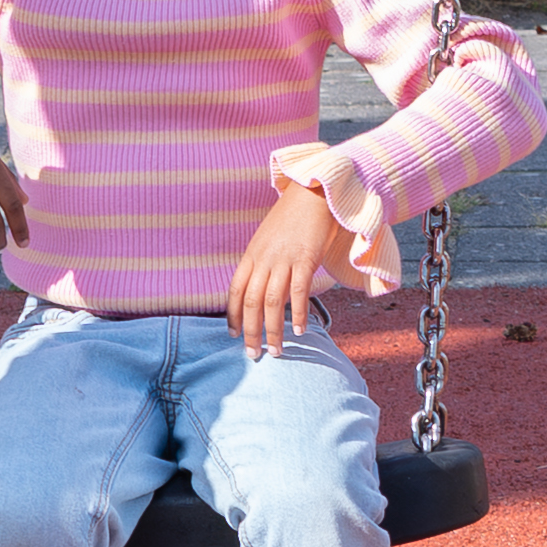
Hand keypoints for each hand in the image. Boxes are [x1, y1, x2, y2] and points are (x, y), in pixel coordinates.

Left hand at [229, 177, 349, 358]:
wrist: (314, 192)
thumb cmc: (293, 216)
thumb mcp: (269, 238)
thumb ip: (263, 261)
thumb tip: (262, 286)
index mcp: (252, 254)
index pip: (235, 291)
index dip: (232, 316)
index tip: (233, 336)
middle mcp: (264, 258)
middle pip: (250, 302)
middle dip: (250, 332)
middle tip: (253, 354)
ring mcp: (284, 258)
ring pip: (271, 302)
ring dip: (272, 330)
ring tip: (276, 351)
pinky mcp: (305, 258)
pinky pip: (298, 291)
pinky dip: (296, 313)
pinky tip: (299, 330)